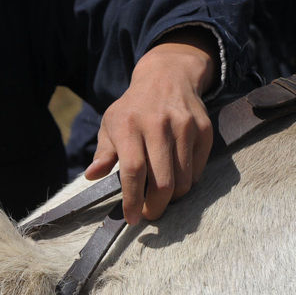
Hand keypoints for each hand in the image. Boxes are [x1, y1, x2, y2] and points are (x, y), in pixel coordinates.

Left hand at [84, 30, 216, 224]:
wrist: (167, 76)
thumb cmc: (133, 108)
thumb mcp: (111, 124)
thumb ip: (103, 153)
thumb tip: (92, 175)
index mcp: (129, 125)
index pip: (133, 170)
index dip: (132, 199)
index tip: (132, 218)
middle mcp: (158, 124)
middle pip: (162, 181)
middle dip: (156, 206)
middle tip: (150, 213)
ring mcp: (184, 126)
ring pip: (184, 180)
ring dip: (173, 197)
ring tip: (162, 196)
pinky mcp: (203, 129)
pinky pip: (198, 169)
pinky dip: (188, 181)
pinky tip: (177, 177)